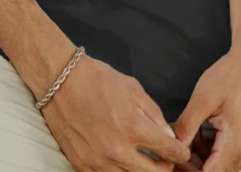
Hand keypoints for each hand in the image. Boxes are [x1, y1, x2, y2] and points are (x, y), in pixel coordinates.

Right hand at [41, 53, 192, 170]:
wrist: (59, 80)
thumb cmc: (96, 78)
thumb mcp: (132, 87)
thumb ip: (154, 114)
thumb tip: (167, 135)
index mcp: (133, 127)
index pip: (169, 151)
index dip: (180, 152)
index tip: (181, 150)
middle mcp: (117, 149)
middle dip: (165, 167)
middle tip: (166, 160)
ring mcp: (98, 161)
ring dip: (141, 171)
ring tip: (144, 161)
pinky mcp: (82, 165)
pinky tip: (121, 161)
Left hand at [169, 50, 240, 170]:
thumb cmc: (231, 77)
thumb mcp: (203, 99)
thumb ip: (187, 126)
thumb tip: (174, 146)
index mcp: (235, 144)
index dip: (188, 170)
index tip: (172, 159)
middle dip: (191, 163)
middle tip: (174, 145)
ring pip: (217, 166)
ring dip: (198, 156)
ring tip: (188, 132)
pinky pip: (223, 157)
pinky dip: (207, 149)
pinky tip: (198, 131)